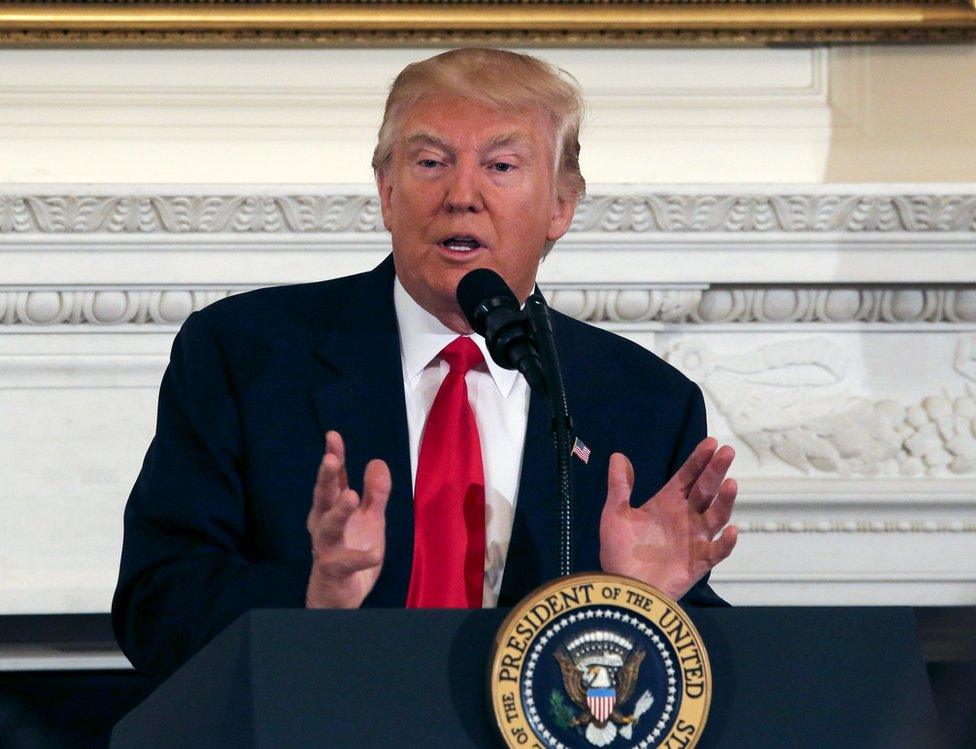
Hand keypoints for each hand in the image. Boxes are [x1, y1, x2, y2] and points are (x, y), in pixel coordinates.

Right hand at [305, 431, 390, 607]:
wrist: (340, 597)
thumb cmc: (351, 551)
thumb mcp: (371, 519)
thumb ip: (376, 493)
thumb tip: (377, 461)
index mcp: (331, 510)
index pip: (333, 480)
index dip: (334, 457)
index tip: (333, 436)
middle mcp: (323, 526)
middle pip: (323, 498)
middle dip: (326, 478)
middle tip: (330, 459)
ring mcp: (326, 549)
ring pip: (328, 528)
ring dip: (338, 511)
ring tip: (351, 495)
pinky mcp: (334, 572)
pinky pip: (346, 563)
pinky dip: (360, 558)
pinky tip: (375, 553)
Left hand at [599, 437, 737, 599]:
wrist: (622, 587)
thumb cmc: (619, 551)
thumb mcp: (615, 514)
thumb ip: (619, 486)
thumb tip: (617, 455)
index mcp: (667, 503)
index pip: (688, 476)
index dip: (699, 460)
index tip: (711, 443)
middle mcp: (685, 517)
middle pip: (705, 489)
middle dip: (716, 470)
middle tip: (727, 451)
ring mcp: (694, 539)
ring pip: (716, 516)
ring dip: (724, 500)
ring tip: (730, 483)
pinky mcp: (698, 563)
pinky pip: (717, 552)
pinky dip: (726, 543)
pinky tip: (733, 531)